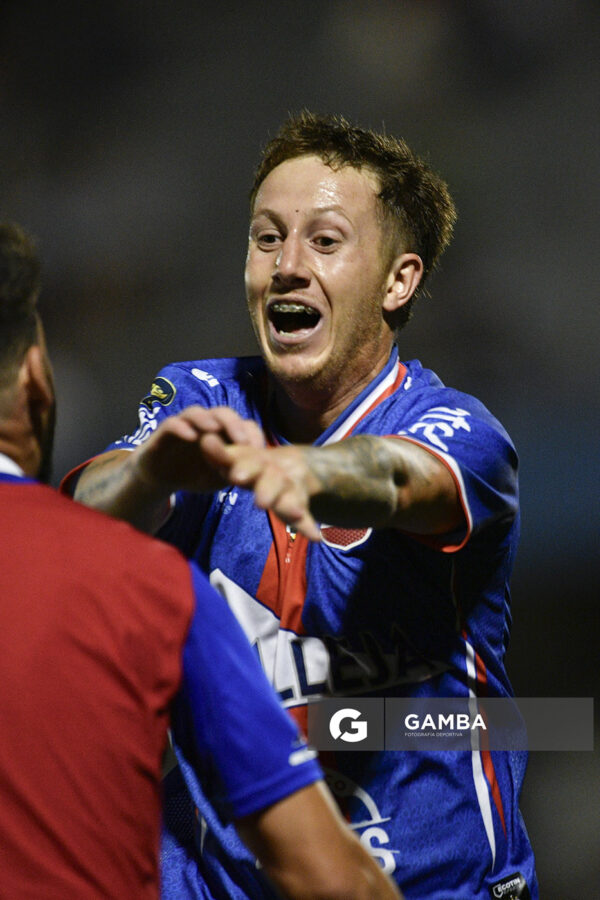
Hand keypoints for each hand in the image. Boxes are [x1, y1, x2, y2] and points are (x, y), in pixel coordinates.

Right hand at [133, 406, 265, 494]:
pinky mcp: (164, 432)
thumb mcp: (221, 475)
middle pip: (222, 413)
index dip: (253, 434)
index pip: (242, 424)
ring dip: (207, 418)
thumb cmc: (197, 473)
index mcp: (223, 433)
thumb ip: (237, 470)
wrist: (163, 479)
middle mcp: (205, 424)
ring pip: (196, 412)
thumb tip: (263, 473)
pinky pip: (172, 423)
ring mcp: (185, 425)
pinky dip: (181, 427)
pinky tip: (190, 436)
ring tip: (214, 428)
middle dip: (234, 424)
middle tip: (242, 442)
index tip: (260, 452)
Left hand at [200, 439, 321, 540]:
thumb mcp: (237, 457)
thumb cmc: (253, 465)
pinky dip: (308, 526)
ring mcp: (289, 490)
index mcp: (258, 463)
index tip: (236, 477)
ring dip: (291, 506)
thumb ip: (220, 453)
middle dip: (267, 490)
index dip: (244, 468)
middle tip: (260, 502)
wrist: (292, 464)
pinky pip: (305, 517)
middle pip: (273, 481)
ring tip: (295, 514)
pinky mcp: (298, 506)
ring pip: (290, 498)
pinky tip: (316, 537)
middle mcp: (276, 475)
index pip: (251, 462)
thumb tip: (204, 439)